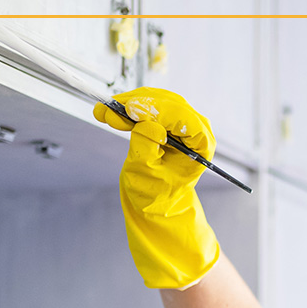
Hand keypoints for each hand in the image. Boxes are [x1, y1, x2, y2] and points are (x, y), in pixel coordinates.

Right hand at [93, 88, 221, 289]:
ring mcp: (183, 123)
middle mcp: (197, 130)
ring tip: (104, 113)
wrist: (157, 205)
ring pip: (157, 101)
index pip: (183, 118)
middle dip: (138, 105)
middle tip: (111, 111)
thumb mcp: (147, 175)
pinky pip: (149, 107)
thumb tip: (146, 121)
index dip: (157, 110)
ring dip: (129, 104)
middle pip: (169, 104)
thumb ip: (146, 146)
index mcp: (202, 146)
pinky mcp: (168, 121)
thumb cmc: (157, 197)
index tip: (131, 110)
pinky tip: (108, 113)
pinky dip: (129, 109)